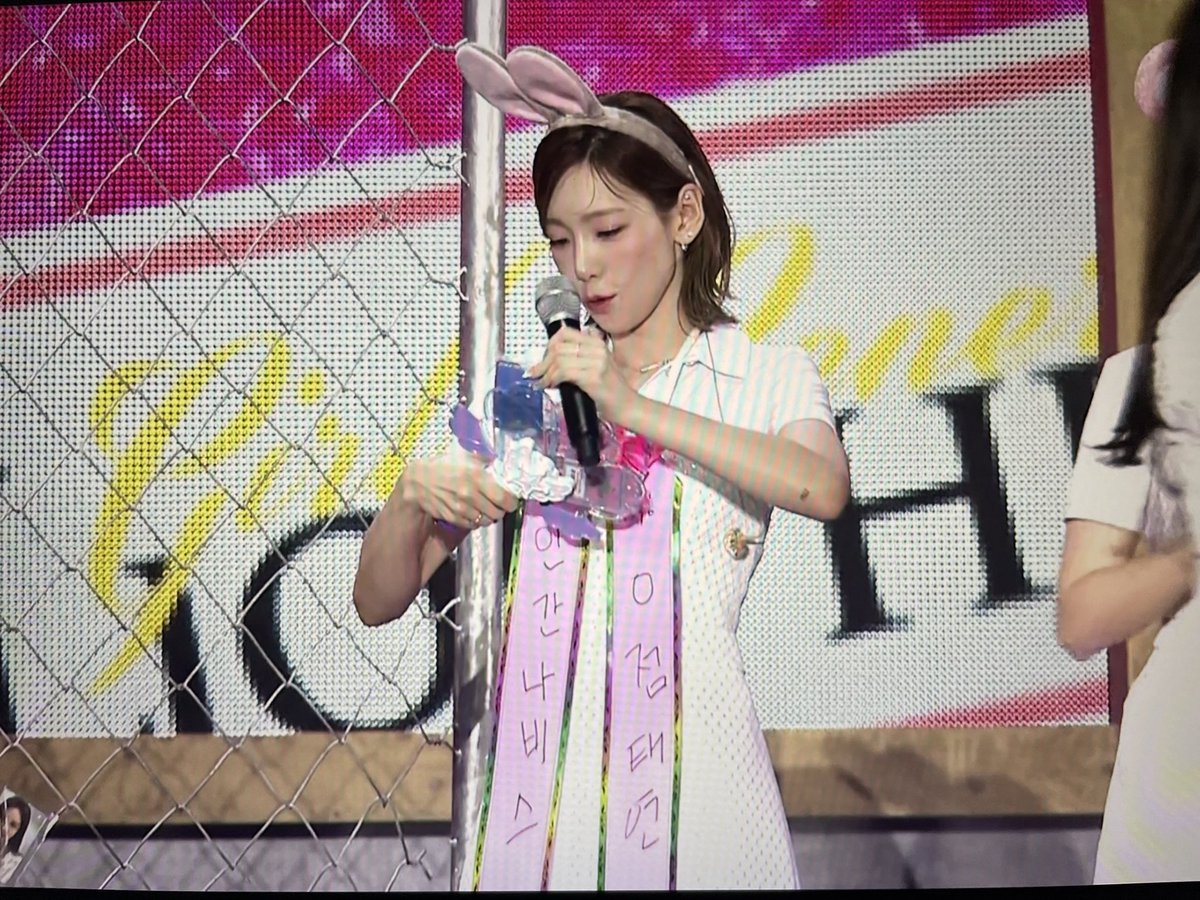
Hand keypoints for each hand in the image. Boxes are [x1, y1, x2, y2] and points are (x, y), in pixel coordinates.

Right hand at [400, 451, 518, 529]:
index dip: (511, 502)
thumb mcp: (466, 456)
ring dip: (489, 516)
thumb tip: (499, 458)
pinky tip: (473, 511)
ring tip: (485, 507)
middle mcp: (470, 495)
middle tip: (498, 504)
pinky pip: (473, 525)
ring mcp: (462, 509)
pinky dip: (476, 521)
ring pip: (487, 521)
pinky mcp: (454, 518)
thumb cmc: (444, 466)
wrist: (419, 482)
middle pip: (498, 513)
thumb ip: (485, 457)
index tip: (511, 500)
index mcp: (477, 477)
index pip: (505, 499)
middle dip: (501, 509)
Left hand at [525, 326, 641, 424]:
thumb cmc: (611, 390)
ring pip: (559, 359)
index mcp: (597, 342)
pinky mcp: (593, 376)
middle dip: (543, 362)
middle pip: (558, 347)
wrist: (628, 406)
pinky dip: (552, 379)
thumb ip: (580, 356)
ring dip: (546, 373)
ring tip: (543, 383)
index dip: (549, 345)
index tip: (544, 359)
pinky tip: (551, 386)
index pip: (565, 333)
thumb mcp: (598, 365)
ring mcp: (596, 361)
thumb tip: (552, 356)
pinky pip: (564, 372)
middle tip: (536, 374)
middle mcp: (597, 348)